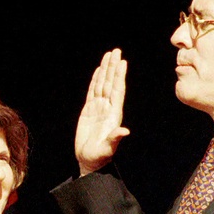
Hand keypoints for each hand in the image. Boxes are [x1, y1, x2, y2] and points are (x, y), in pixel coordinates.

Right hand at [74, 48, 129, 174]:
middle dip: (113, 67)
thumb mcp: (107, 149)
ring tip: (108, 56)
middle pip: (110, 83)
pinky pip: (92, 92)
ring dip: (105, 70)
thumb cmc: (99, 157)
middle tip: (116, 51)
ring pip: (102, 85)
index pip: (117, 90)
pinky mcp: (88, 111)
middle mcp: (107, 108)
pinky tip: (98, 71)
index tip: (122, 62)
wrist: (90, 161)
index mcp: (114, 114)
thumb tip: (125, 131)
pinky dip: (95, 80)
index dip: (119, 76)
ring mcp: (98, 109)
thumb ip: (115, 138)